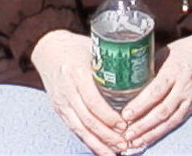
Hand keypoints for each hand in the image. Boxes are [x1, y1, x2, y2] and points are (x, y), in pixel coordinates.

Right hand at [29, 30, 128, 155]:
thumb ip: (113, 64)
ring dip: (98, 144)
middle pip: (87, 119)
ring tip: (115, 153)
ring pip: (80, 129)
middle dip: (107, 135)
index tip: (125, 124)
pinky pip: (74, 129)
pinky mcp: (59, 110)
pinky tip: (101, 150)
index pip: (92, 101)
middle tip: (125, 144)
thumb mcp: (94, 50)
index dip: (109, 116)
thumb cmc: (77, 48)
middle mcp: (67, 89)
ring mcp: (61, 102)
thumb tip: (143, 73)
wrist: (48, 49)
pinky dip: (88, 142)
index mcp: (76, 72)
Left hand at [117, 34, 191, 152]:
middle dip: (143, 125)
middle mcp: (183, 88)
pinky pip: (176, 123)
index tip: (126, 115)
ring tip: (134, 143)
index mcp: (173, 70)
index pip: (156, 91)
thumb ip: (149, 68)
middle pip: (162, 111)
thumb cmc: (183, 51)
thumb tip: (125, 80)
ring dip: (151, 134)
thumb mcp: (164, 53)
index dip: (141, 105)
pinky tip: (148, 139)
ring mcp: (189, 99)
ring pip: (169, 121)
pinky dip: (161, 133)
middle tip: (126, 135)